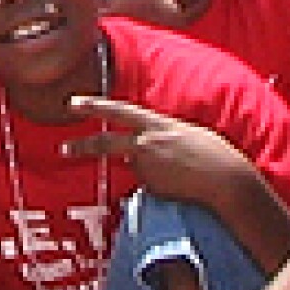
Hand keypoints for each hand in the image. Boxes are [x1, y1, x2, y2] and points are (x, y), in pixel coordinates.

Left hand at [63, 96, 259, 211]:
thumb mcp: (184, 134)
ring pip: (136, 167)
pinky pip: (149, 184)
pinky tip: (180, 184)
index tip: (73, 103)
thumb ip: (158, 136)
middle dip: (82, 146)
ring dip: (153, 171)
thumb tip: (138, 151)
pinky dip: (160, 184)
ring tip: (179, 173)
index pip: (118, 110)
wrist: (226, 180)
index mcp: (156, 124)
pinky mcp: (149, 186)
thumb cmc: (213, 155)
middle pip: (106, 143)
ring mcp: (146, 166)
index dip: (94, 105)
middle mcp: (147, 143)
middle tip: (63, 148)